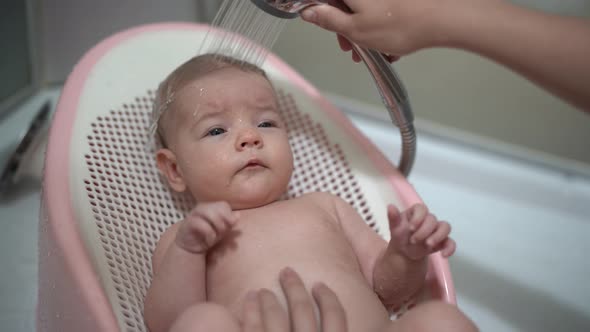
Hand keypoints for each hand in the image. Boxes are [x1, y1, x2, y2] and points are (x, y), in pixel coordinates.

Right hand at [174, 201, 238, 253]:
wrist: (190, 247)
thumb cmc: (207, 236)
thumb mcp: (221, 231)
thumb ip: (230, 223)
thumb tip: (238, 215)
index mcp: (211, 207)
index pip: (224, 205)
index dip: (229, 217)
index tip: (229, 228)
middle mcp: (203, 208)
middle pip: (218, 207)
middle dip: (224, 222)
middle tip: (223, 233)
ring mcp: (194, 214)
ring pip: (210, 212)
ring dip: (217, 227)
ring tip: (216, 237)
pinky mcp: (188, 223)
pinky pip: (202, 224)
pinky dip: (209, 234)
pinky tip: (209, 241)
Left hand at [242, 267, 346, 331]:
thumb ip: (328, 329)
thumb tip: (347, 328)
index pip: (337, 318)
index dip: (329, 299)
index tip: (320, 284)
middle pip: (303, 311)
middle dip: (294, 288)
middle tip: (287, 271)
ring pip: (275, 318)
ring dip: (269, 299)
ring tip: (262, 290)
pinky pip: (251, 328)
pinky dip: (250, 311)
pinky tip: (247, 301)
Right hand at [301, 0, 458, 56]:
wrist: (442, 19)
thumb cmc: (400, 24)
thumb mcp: (354, 29)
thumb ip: (327, 19)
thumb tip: (309, 11)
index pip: (325, 0)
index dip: (320, 12)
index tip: (322, 27)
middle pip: (346, 2)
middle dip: (346, 25)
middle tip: (350, 47)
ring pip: (366, 7)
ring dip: (365, 29)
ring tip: (372, 52)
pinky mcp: (401, 0)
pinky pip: (383, 9)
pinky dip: (382, 24)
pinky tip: (390, 44)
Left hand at [387, 204, 455, 259]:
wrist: (405, 252)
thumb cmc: (400, 236)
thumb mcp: (395, 228)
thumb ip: (393, 218)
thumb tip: (390, 207)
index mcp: (416, 212)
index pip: (422, 208)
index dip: (418, 218)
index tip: (410, 228)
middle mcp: (428, 219)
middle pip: (433, 219)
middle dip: (424, 231)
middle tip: (413, 241)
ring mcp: (437, 229)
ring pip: (445, 227)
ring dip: (438, 236)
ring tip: (428, 245)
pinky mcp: (443, 241)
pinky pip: (451, 242)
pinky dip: (449, 248)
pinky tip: (443, 255)